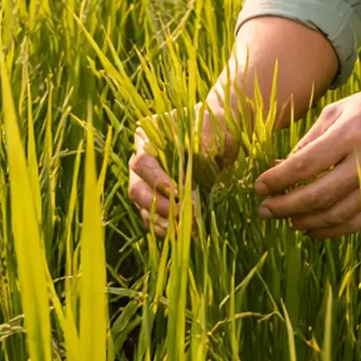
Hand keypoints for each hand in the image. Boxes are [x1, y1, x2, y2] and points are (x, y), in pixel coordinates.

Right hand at [128, 104, 234, 237]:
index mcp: (148, 139)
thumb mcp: (214, 130)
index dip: (156, 180)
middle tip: (179, 215)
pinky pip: (152, 219)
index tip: (178, 192)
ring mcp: (148, 184)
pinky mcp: (158, 200)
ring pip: (142, 207)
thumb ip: (205, 140)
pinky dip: (165, 228)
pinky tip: (181, 232)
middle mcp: (142, 162)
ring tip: (183, 228)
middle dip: (156, 205)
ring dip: (161, 220)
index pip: (142, 162)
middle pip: (136, 188)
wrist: (224, 136)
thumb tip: (199, 158)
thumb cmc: (215, 128)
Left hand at [252, 75, 360, 238]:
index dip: (277, 180)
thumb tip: (281, 166)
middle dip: (285, 207)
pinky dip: (331, 230)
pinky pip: (357, 223)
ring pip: (336, 216)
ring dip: (305, 223)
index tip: (258, 187)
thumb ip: (310, 139)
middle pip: (317, 196)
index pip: (304, 165)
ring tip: (286, 220)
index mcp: (350, 135)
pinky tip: (312, 227)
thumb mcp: (340, 109)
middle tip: (264, 210)